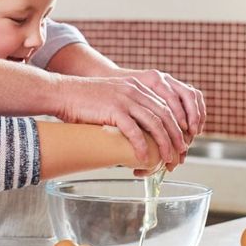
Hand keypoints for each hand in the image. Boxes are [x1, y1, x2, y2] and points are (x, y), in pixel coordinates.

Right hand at [54, 75, 185, 164]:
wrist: (64, 93)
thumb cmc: (86, 101)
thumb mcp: (115, 98)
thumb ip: (131, 108)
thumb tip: (143, 131)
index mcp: (138, 87)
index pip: (167, 106)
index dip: (177, 126)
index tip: (181, 141)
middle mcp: (135, 90)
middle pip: (165, 115)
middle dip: (176, 137)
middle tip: (180, 154)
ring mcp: (125, 99)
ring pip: (154, 124)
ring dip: (163, 144)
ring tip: (167, 159)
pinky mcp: (114, 109)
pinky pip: (133, 131)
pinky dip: (140, 146)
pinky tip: (143, 158)